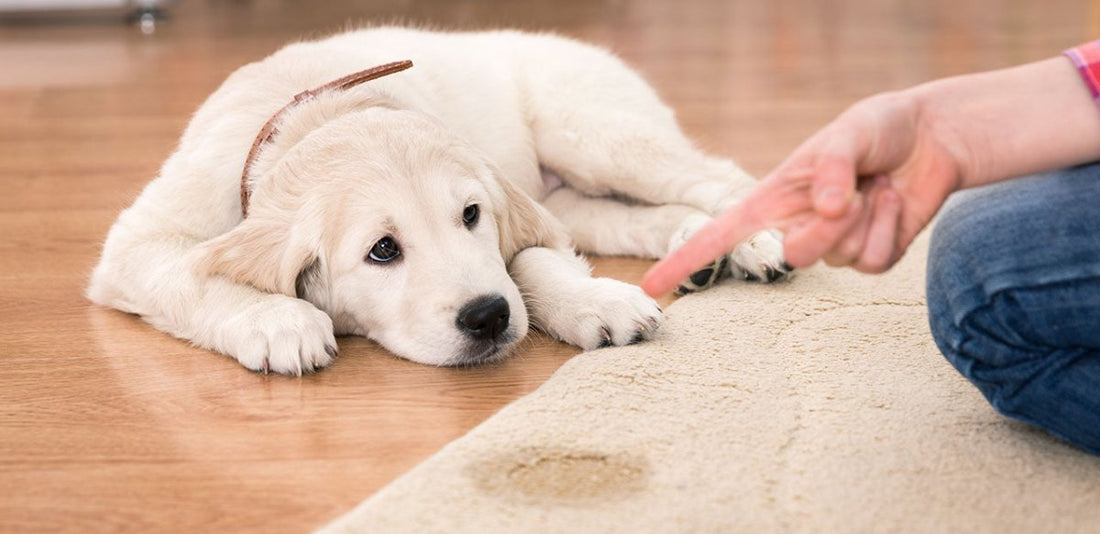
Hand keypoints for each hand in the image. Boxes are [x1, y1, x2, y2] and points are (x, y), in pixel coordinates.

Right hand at [643, 91, 962, 296]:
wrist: (932, 138)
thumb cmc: (878, 128)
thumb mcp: (850, 132)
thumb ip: (832, 167)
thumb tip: (825, 208)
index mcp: (773, 197)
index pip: (719, 234)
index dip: (684, 260)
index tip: (653, 287)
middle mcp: (797, 225)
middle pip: (793, 257)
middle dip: (826, 230)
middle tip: (854, 193)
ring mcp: (833, 246)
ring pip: (838, 259)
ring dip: (866, 219)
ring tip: (878, 186)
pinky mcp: (869, 256)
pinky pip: (873, 263)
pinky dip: (890, 229)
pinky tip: (895, 202)